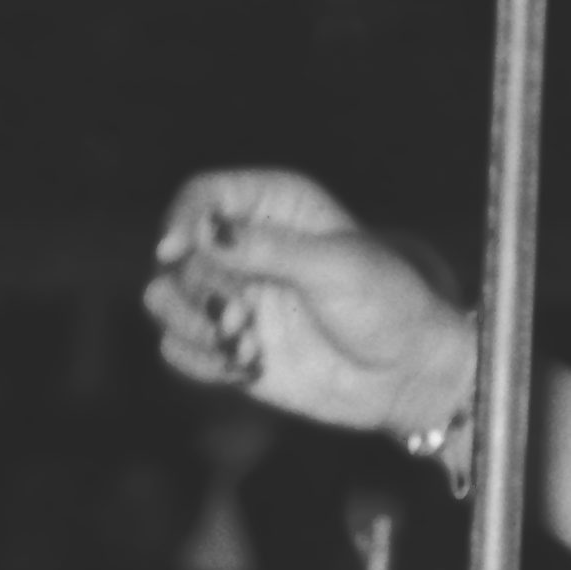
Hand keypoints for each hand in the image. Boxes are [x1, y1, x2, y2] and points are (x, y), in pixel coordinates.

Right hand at [146, 168, 469, 444]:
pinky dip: (200, 363)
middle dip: (199, 291)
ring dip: (193, 328)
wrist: (408, 375)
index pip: (203, 194)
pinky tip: (244, 371)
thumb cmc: (389, 306)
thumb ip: (267, 248)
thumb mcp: (336, 267)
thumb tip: (201, 231)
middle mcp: (246, 246)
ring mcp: (234, 296)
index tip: (174, 251)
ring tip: (244, 349)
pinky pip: (175, 349)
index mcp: (276, 207)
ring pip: (162, 299)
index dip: (181, 219)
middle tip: (239, 321)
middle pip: (175, 253)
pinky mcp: (228, 343)